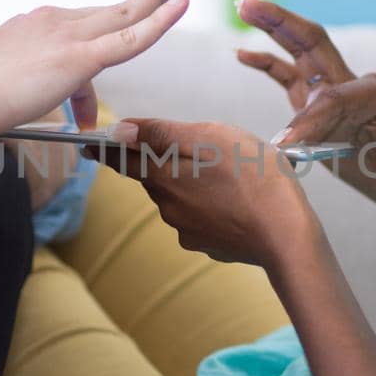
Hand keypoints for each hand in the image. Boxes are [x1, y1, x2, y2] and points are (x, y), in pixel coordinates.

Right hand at [0, 0, 189, 138]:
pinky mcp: (79, 56)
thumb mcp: (4, 91)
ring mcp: (68, 36)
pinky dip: (159, 20)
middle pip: (106, 11)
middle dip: (139, 0)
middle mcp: (53, 22)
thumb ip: (32, 97)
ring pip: (124, 15)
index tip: (85, 108)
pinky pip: (131, 36)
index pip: (77, 34)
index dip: (90, 68)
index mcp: (34, 27)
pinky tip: (179, 4)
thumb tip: (59, 120)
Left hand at [87, 118, 318, 269]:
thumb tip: (120, 130)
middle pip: (153, 177)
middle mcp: (167, 207)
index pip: (121, 160)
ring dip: (191, 183)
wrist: (286, 234)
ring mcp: (188, 230)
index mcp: (162, 177)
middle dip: (163, 162)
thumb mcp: (209, 138)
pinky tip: (236, 200)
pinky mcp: (209, 244)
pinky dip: (210, 206)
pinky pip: (201, 218)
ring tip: (226, 173)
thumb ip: (161, 134)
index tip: (88, 146)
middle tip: (193, 149)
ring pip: (178, 197)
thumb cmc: (253, 177)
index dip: (105, 150)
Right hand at [233, 0, 375, 236]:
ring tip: (243, 8)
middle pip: (309, 42)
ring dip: (269, 33)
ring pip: (295, 56)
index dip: (308, 118)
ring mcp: (329, 96)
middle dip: (279, 21)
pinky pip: (287, 81)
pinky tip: (243, 54)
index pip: (330, 96)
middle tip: (247, 2)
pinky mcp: (314, 112)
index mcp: (371, 87)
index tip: (291, 146)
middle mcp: (348, 83)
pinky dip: (266, 66)